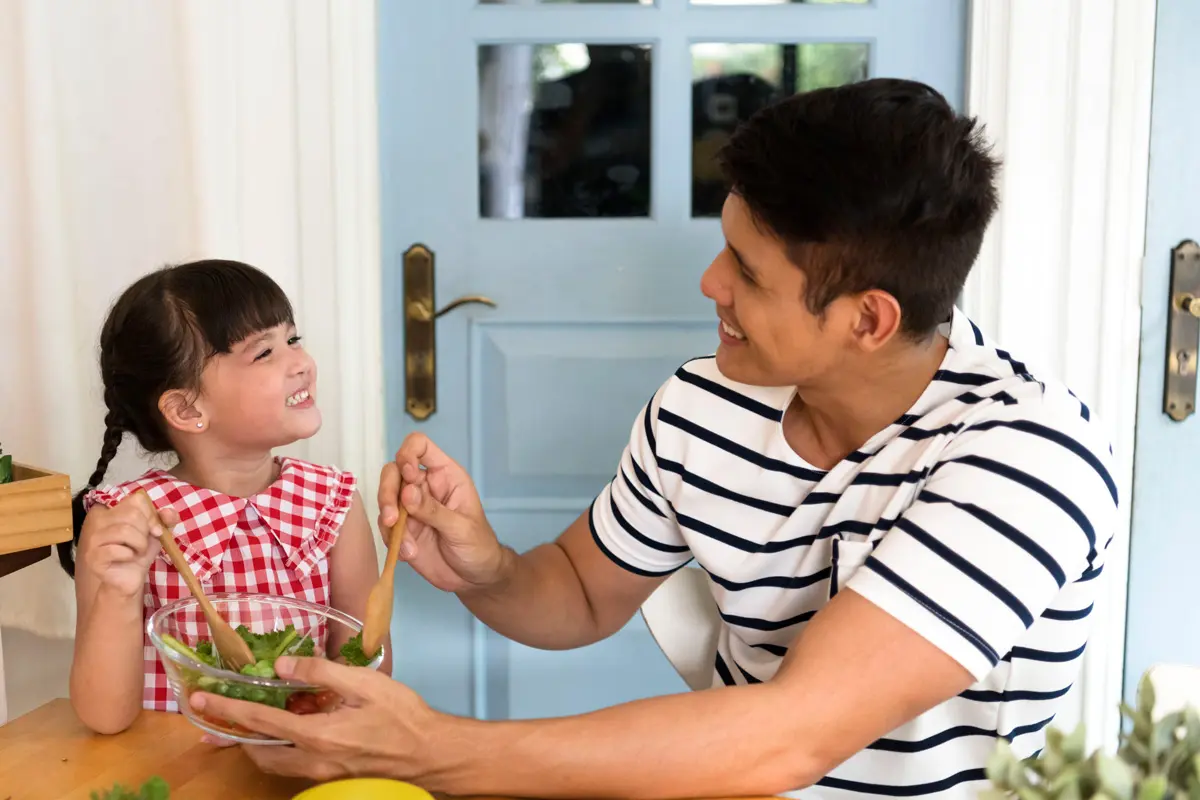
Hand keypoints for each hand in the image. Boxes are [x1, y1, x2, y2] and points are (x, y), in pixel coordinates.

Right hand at [77, 492, 175, 596]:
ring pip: (123, 531)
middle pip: (131, 514)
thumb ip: (166, 520)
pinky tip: (128, 559)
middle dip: (145, 532)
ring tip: (137, 551)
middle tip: (142, 544)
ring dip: (139, 544)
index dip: (150, 515)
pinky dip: (129, 555)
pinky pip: (114, 550)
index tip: (153, 530)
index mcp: (115, 511)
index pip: (137, 500)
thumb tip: (168, 513)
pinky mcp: (92, 557)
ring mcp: (94, 539)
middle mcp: (100, 521)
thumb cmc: (140, 553)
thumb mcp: (157, 534)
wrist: (129, 579)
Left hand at [190, 657, 440, 782]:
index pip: (259, 721)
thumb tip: (281, 667)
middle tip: (219, 716)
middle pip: (258, 753)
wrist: (431, 753)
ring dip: (257, 744)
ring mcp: (322, 775)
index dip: (226, 709)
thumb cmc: (402, 715)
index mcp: (316, 736)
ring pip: (275, 764)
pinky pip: (294, 767)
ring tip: (251, 723)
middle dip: (235, 735)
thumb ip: (320, 672)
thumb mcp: (365, 683)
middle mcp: (312, 762)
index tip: (199, 699)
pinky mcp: (333, 778)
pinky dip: (281, 750)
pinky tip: (292, 731)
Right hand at [377, 433, 507, 592]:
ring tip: (405, 544)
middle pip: (393, 472)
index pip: (420, 446)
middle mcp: (424, 487)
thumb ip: (434, 510)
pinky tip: (409, 554)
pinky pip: (386, 527)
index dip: (408, 452)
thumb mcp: (462, 527)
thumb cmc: (478, 545)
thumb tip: (407, 493)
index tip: (407, 473)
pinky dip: (393, 540)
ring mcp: (410, 508)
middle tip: (393, 517)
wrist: (474, 577)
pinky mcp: (401, 529)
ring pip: (385, 499)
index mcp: (444, 475)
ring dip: (388, 519)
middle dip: (387, 492)